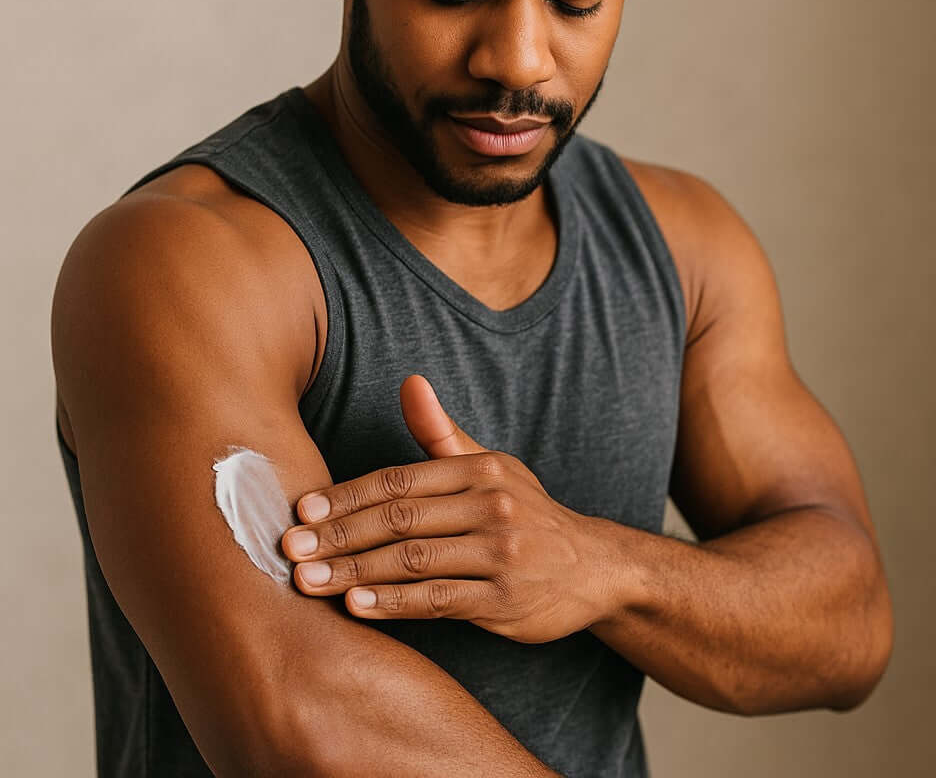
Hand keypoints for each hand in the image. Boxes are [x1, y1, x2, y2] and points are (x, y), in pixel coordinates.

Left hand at [281, 374, 614, 643]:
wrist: (593, 566)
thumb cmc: (526, 513)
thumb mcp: (490, 466)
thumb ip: (441, 432)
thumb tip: (409, 382)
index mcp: (480, 470)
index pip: (400, 480)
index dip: (347, 495)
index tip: (302, 508)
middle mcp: (492, 506)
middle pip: (400, 519)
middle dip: (339, 535)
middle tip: (288, 548)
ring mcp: (501, 554)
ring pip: (414, 561)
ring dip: (355, 572)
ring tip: (309, 581)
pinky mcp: (506, 600)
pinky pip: (439, 602)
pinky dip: (394, 604)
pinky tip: (356, 606)